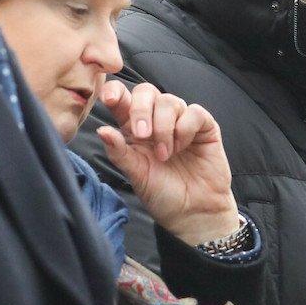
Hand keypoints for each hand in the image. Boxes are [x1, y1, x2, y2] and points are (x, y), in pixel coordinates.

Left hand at [95, 80, 240, 245]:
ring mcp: (180, 121)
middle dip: (140, 109)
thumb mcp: (135, 173)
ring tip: (164, 154)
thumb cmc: (161, 193)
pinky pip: (194, 112)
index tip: (109, 99)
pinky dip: (185, 128)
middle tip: (142, 135)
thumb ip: (118, 151)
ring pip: (169, 100)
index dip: (115, 91)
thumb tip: (101, 130)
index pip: (122, 98)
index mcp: (133, 127)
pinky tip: (182, 147)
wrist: (192, 212)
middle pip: (146, 91)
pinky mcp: (204, 127)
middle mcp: (156, 119)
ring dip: (163, 127)